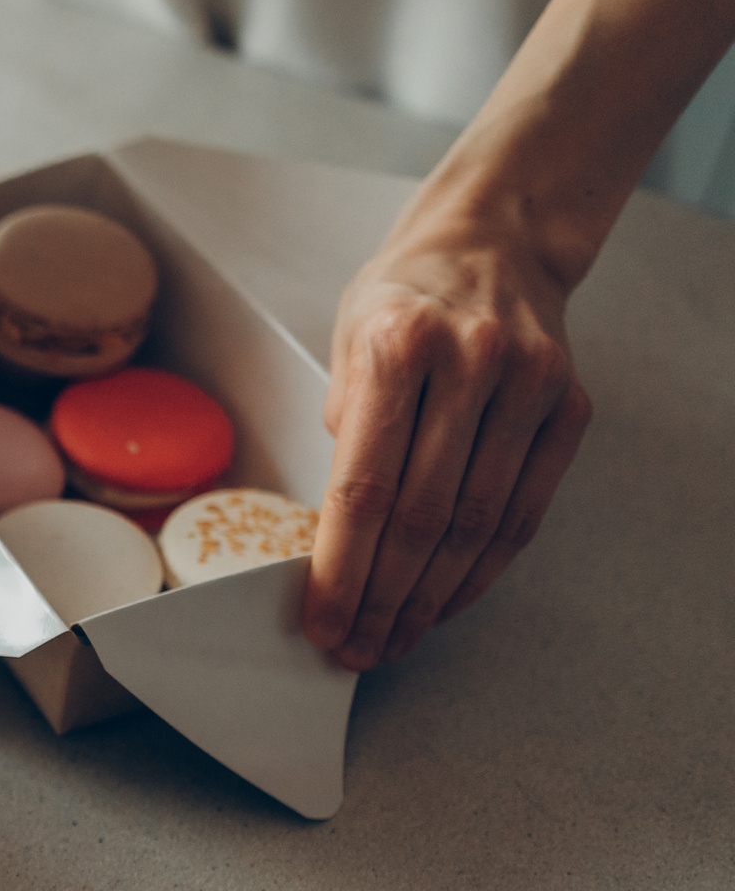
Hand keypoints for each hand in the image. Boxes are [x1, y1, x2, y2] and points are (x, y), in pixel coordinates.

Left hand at [304, 207, 592, 669]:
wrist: (493, 242)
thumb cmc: (400, 301)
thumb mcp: (342, 344)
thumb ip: (342, 432)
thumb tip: (337, 538)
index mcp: (394, 346)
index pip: (363, 487)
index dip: (341, 569)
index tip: (321, 621)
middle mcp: (469, 363)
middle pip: (421, 517)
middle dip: (381, 598)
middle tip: (354, 648)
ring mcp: (528, 386)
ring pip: (476, 524)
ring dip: (429, 597)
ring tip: (393, 639)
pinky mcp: (569, 407)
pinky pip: (524, 511)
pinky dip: (481, 569)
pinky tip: (445, 601)